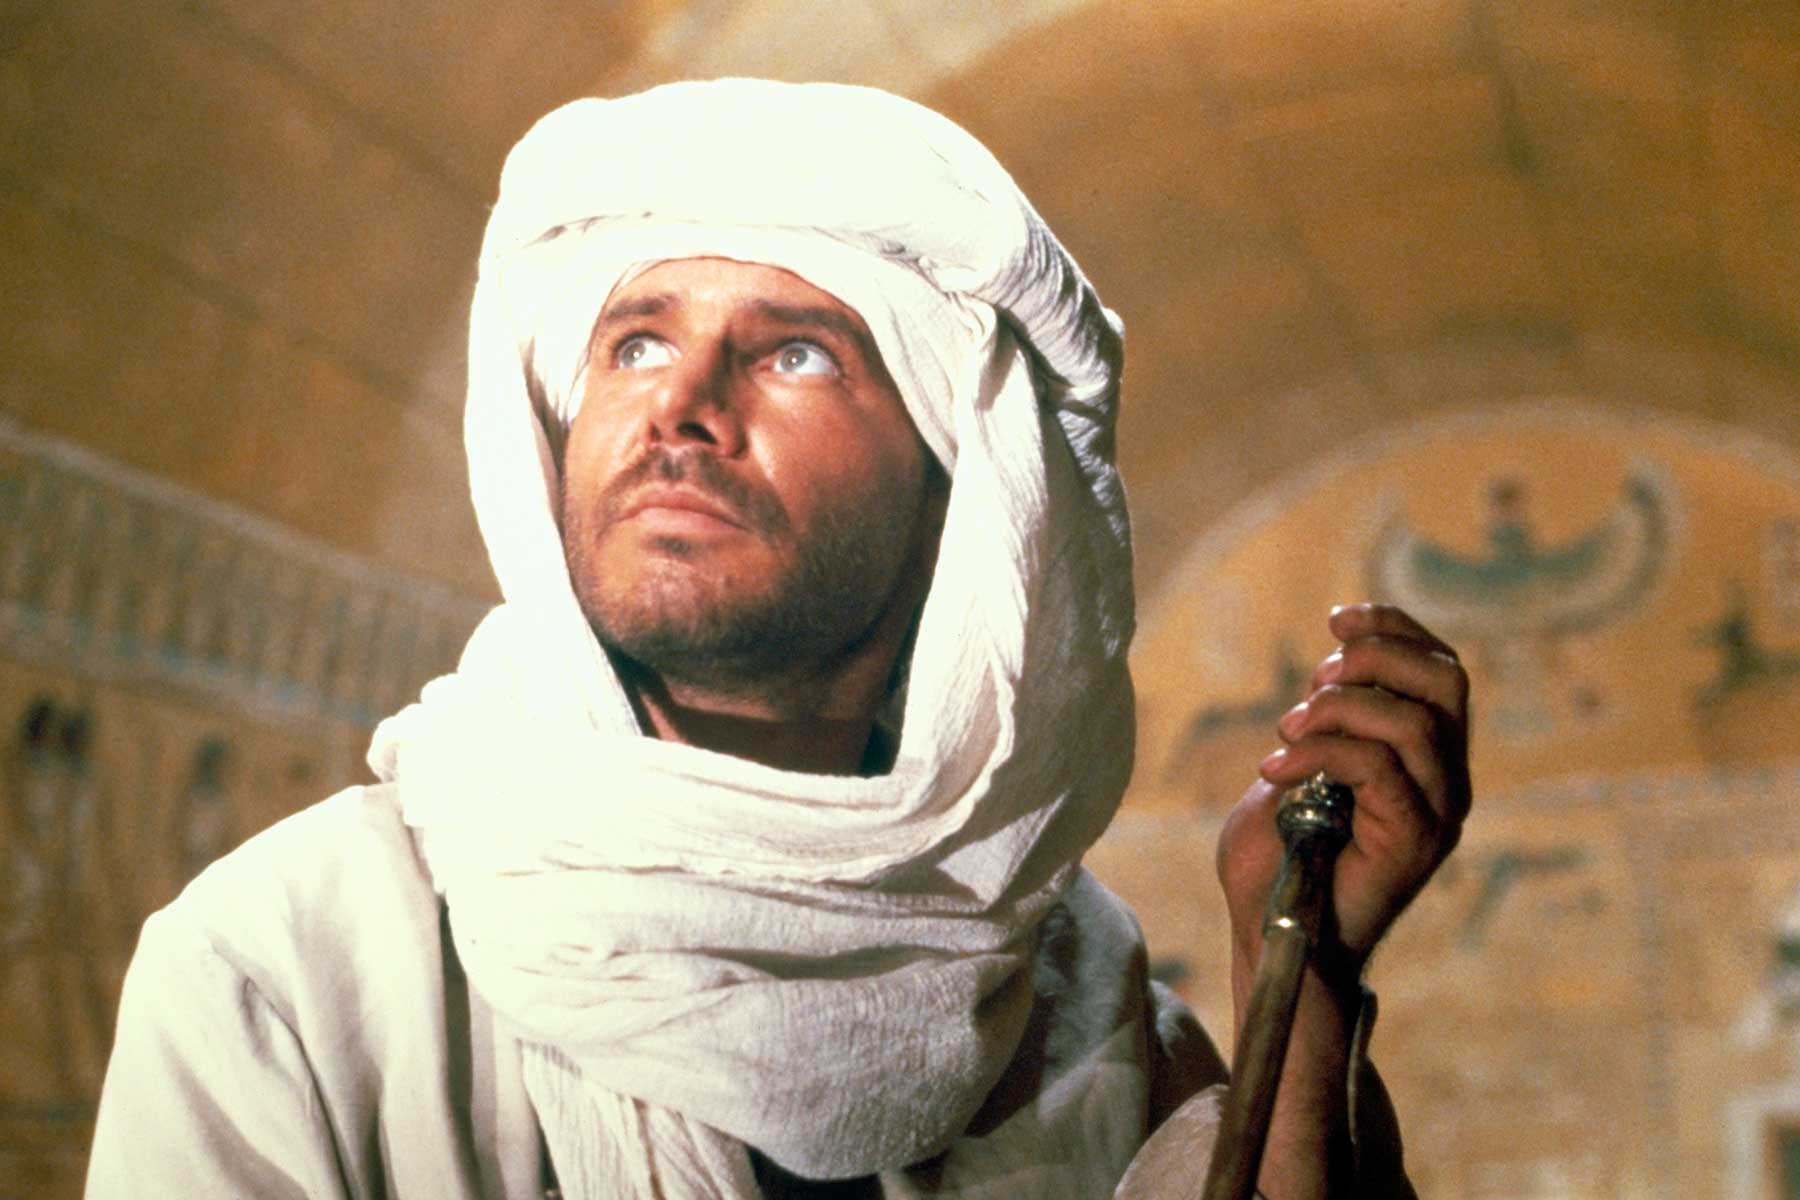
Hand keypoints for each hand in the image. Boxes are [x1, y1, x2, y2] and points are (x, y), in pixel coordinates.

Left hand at [1218, 603, 1470, 977]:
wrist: (1274, 932)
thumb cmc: (1279, 855)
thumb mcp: (1300, 766)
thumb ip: (1327, 717)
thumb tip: (1333, 665)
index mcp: (1429, 757)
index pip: (1441, 669)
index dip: (1394, 628)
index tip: (1337, 617)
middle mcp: (1448, 781)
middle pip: (1446, 681)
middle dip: (1375, 654)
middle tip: (1314, 678)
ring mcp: (1438, 813)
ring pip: (1412, 722)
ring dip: (1337, 709)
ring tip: (1286, 731)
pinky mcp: (1414, 842)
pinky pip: (1378, 769)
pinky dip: (1319, 753)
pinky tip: (1273, 770)